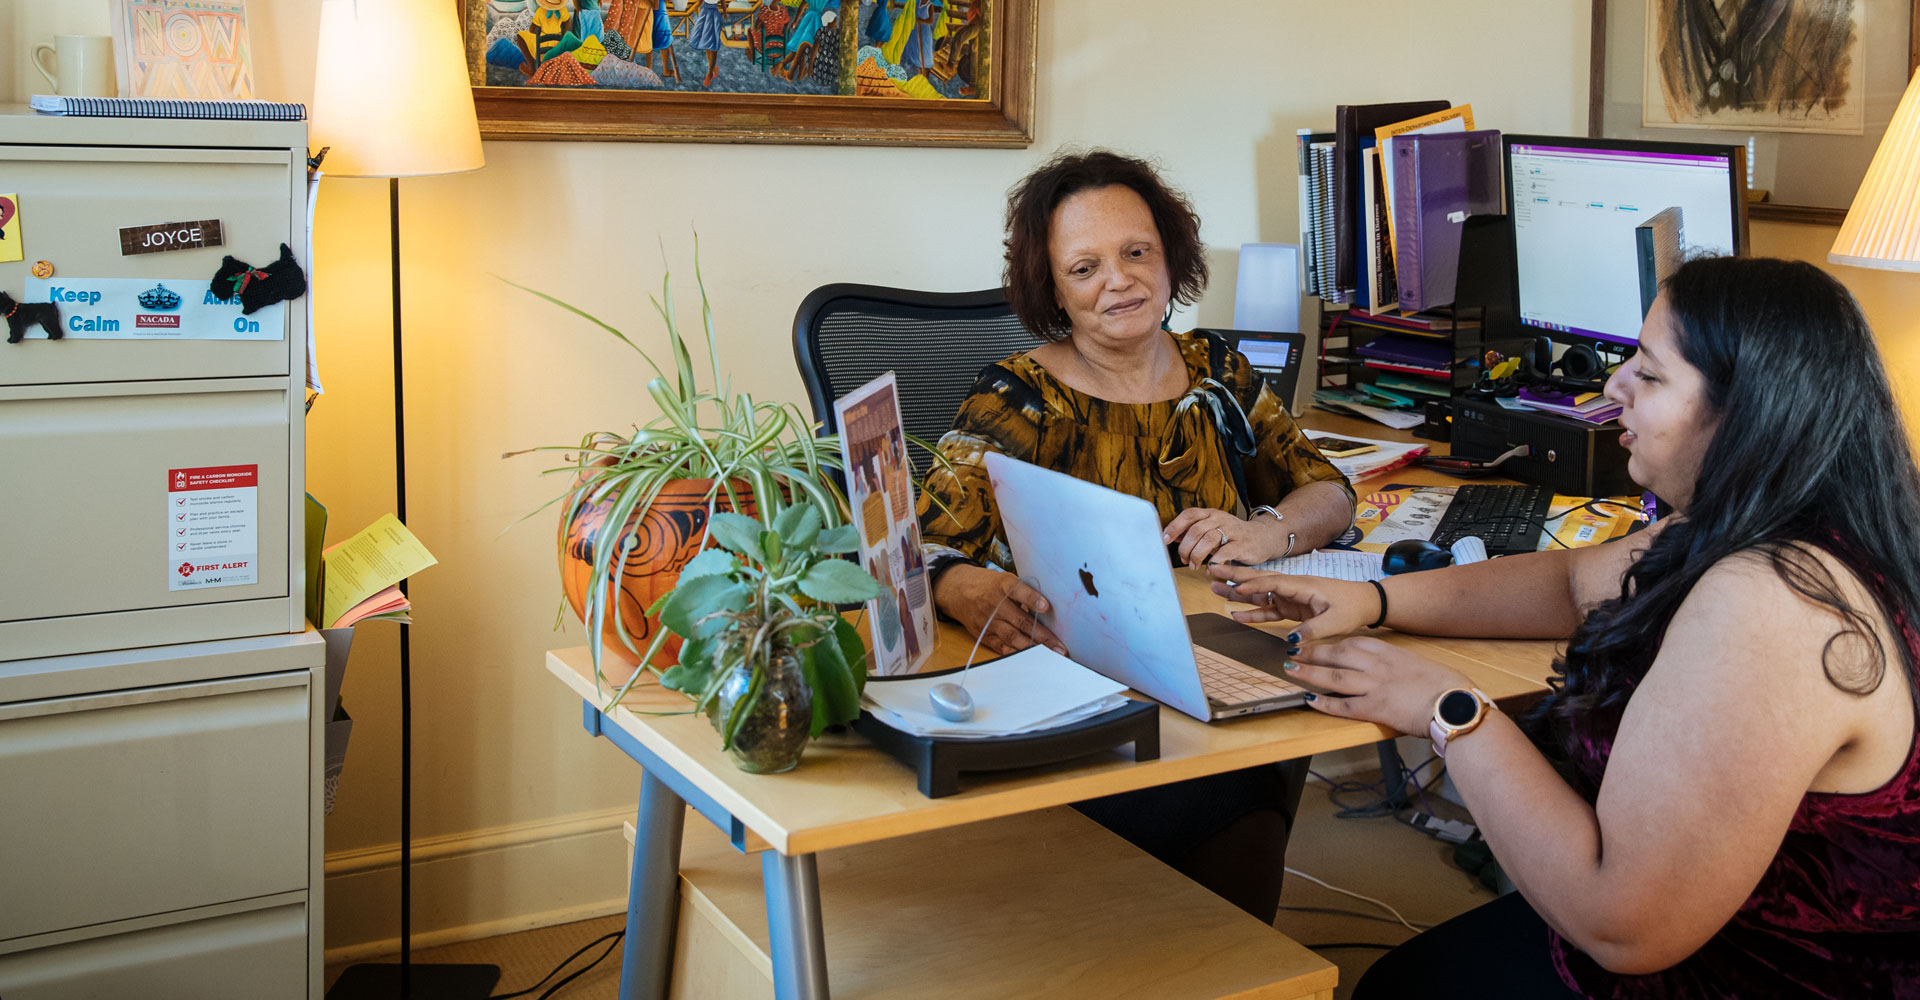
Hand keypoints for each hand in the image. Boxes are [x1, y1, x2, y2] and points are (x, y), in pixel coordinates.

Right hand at [932, 564, 1067, 656]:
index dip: (1032, 598)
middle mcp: (995, 604)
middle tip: (1060, 648)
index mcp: (1003, 585)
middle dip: (1043, 636)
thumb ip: (1024, 592)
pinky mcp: (984, 635)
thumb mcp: (1006, 580)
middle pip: (1021, 621)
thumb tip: (1050, 608)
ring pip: (1013, 637)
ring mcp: (988, 621)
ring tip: (1051, 655)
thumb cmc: (990, 585)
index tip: (1046, 607)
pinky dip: (1016, 653)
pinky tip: (1031, 658)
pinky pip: (1002, 647)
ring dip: (1033, 647)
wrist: (959, 591)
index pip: (1018, 591)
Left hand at [1163, 507, 1287, 568]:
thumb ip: (1193, 532)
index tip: (1164, 540)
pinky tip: (1210, 569)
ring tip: (1194, 566)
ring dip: (1197, 555)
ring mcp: (1232, 530)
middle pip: (1196, 530)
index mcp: (1210, 514)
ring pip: (1209, 539)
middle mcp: (1220, 519)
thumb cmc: (1233, 535)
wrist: (1264, 537)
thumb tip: (1171, 537)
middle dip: (1186, 547)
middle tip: (1183, 559)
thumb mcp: (1212, 529)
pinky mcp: (1242, 544)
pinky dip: (1214, 562)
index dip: (1175, 526)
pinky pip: (1225, 552)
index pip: (1189, 515)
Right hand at [1207, 565, 1379, 640]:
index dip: (1254, 585)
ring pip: (1259, 594)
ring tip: (1215, 588)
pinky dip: (1252, 612)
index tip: (1236, 587)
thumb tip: (1290, 641)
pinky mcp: (1292, 608)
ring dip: (1237, 592)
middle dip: (1235, 576)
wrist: (1364, 602)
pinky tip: (1236, 614)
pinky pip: (1268, 609)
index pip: (1273, 583)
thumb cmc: (1352, 607)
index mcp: (1303, 586)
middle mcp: (1292, 588)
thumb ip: (1312, 630)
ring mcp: (1290, 597)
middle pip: (1259, 581)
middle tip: (1212, 569)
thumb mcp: (1335, 621)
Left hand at [1282, 636, 1470, 735]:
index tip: (1317, 642)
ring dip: (1309, 673)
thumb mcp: (1419, 665)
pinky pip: (1344, 706)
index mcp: (1389, 652)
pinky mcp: (1376, 709)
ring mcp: (1374, 686)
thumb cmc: (1445, 685)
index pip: (1353, 642)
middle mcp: (1378, 665)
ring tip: (1291, 670)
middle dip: (1312, 653)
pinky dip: (1324, 703)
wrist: (1456, 704)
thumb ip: (1399, 664)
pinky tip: (1309, 700)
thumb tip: (1389, 671)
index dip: (1331, 642)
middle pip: (1337, 655)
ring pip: (1333, 677)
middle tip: (1293, 652)